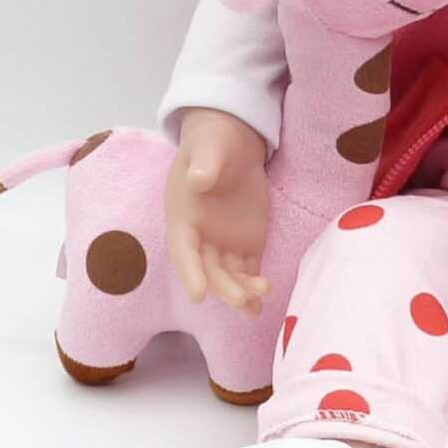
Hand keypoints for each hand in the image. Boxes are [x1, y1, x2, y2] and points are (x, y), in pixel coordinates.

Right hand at [165, 109, 271, 311]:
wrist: (233, 143)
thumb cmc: (212, 144)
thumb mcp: (207, 148)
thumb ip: (203, 165)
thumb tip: (199, 179)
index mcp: (183, 219)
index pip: (184, 251)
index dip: (190, 273)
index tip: (198, 295)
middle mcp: (201, 238)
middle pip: (209, 271)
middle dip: (223, 288)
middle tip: (239, 300)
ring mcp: (224, 244)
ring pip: (229, 276)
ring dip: (241, 292)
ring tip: (257, 303)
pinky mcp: (246, 244)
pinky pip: (248, 271)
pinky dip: (254, 286)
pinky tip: (264, 297)